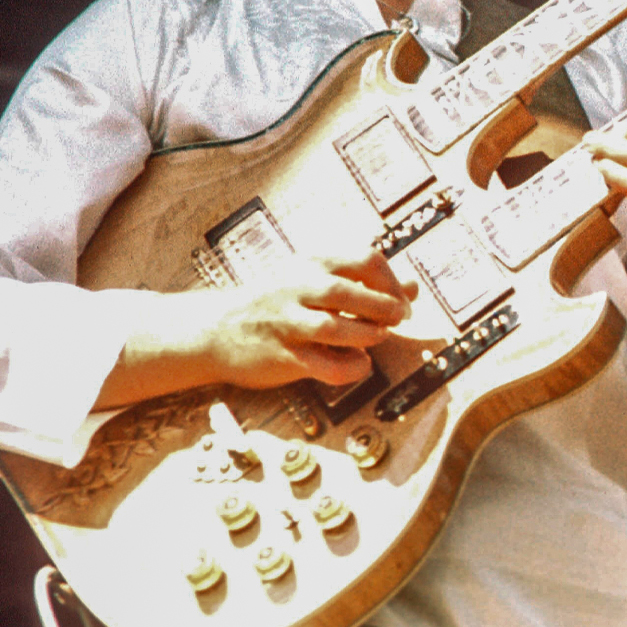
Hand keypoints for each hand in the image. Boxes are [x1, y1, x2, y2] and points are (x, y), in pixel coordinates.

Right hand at [180, 250, 414, 388]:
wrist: (215, 329)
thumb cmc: (274, 302)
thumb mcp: (313, 279)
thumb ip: (363, 283)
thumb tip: (412, 287)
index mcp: (311, 264)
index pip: (366, 260)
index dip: (393, 281)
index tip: (402, 299)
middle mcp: (297, 289)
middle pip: (350, 292)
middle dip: (384, 307)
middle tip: (397, 319)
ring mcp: (287, 323)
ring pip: (335, 327)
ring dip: (367, 335)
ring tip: (378, 337)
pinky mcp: (282, 356)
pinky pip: (324, 365)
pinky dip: (349, 367)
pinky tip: (360, 364)